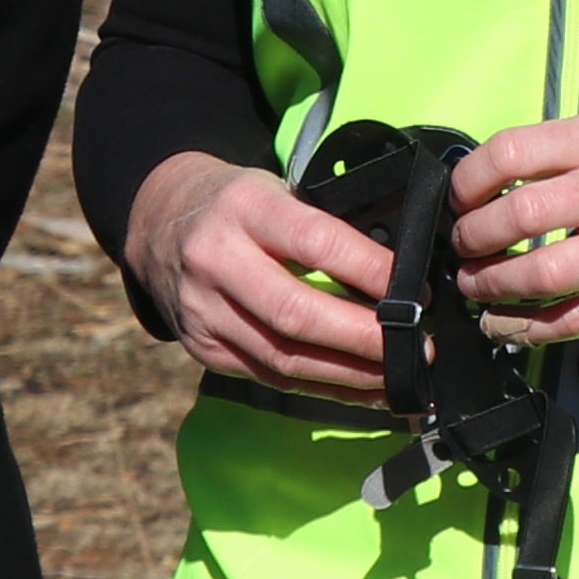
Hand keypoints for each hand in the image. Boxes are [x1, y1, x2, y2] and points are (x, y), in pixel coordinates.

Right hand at [124, 151, 392, 399]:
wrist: (160, 222)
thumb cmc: (240, 204)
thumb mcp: (275, 189)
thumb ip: (323, 224)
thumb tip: (402, 274)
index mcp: (243, 207)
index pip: (315, 242)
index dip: (371, 271)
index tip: (416, 292)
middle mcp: (215, 260)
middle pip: (296, 313)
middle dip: (364, 338)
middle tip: (418, 347)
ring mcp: (203, 311)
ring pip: (284, 358)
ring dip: (351, 374)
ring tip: (401, 375)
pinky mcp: (204, 350)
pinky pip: (272, 378)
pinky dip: (325, 388)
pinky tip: (365, 389)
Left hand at [449, 121, 578, 344]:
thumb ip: (569, 155)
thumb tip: (493, 185)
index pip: (511, 153)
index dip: (468, 181)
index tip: (459, 198)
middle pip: (516, 217)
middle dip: (471, 239)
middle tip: (463, 247)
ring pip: (539, 275)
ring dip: (491, 285)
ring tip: (477, 285)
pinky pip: (573, 320)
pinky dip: (526, 327)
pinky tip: (505, 323)